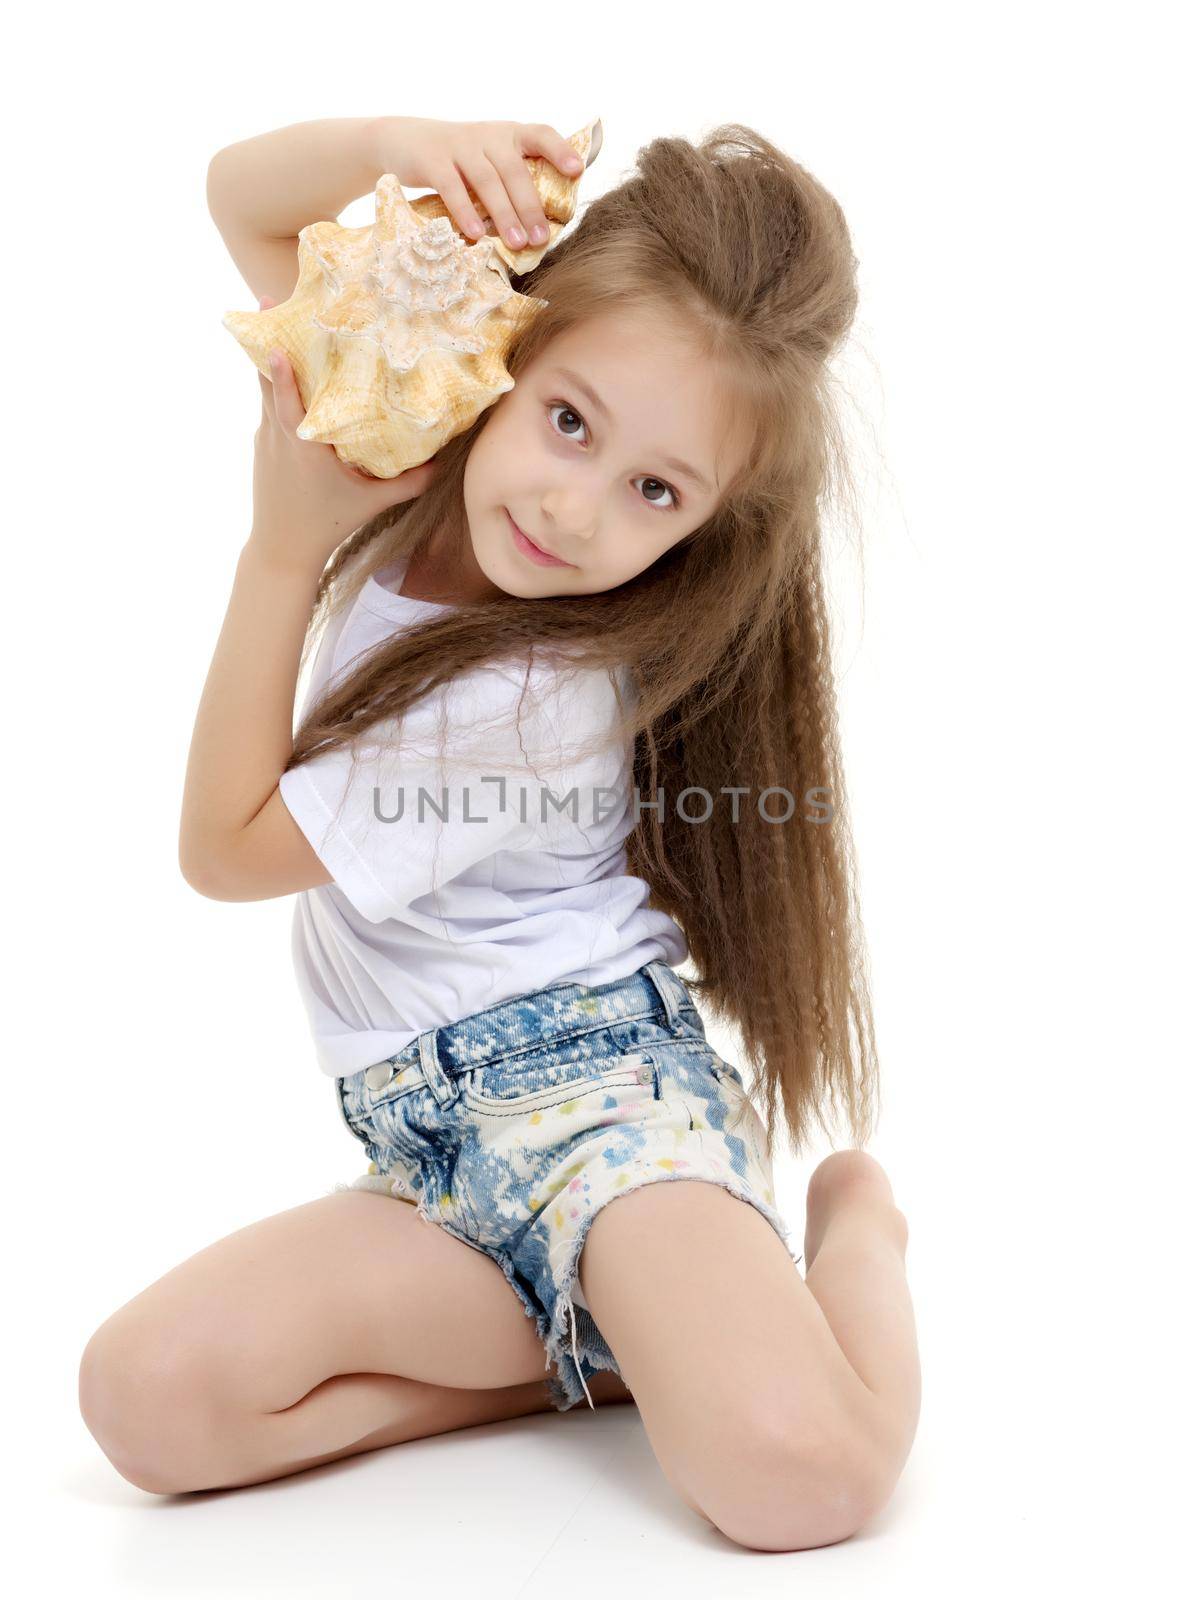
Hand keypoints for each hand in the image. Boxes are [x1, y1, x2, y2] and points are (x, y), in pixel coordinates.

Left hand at [248, 294, 439, 574]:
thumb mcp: (374, 504)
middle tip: (272, 294)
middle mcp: (277, 437)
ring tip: (277, 312)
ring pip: (263, 387)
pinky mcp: (262, 443)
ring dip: (269, 351)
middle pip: (266, 378)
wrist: (282, 550)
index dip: (279, 370)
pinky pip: (267, 403)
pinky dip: (274, 380)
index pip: (286, 403)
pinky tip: (284, 362)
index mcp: (303, 448)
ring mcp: (265, 438)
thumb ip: (411, 483)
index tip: (274, 338)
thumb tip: (446, 459)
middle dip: (268, 336)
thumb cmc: (329, 525)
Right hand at [372, 116, 584, 249]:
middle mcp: (487, 135)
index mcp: (507, 135)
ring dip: (504, 214)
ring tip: (517, 243)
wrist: (402, 141)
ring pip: (487, 180)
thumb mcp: (488, 159)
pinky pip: (452, 187)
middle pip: (514, 170)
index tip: (576, 170)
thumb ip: (515, 178)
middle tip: (541, 239)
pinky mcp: (432, 160)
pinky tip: (477, 234)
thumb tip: (547, 221)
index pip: (540, 134)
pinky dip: (465, 211)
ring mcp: (459, 145)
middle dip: (530, 206)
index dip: (559, 150)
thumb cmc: (458, 162)